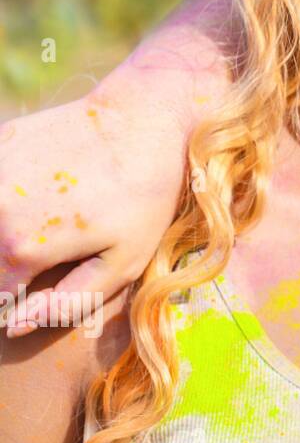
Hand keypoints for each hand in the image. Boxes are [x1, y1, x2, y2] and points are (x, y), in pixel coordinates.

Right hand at [0, 0, 233, 335]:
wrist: (143, 118)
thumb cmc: (143, 194)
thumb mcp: (125, 260)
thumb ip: (68, 302)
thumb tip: (14, 324)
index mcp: (20, 248)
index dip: (16, 303)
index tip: (45, 286)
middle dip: (10, 266)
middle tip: (52, 246)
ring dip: (6, 233)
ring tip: (49, 221)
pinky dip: (6, 198)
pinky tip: (37, 190)